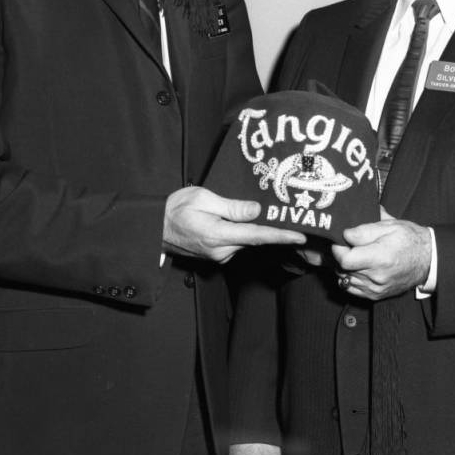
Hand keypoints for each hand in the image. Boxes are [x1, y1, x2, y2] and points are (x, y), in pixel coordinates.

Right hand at [163, 186, 305, 262]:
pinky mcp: (217, 256)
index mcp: (217, 235)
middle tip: (290, 213)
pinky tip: (245, 220)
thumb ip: (232, 207)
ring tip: (269, 212)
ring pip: (246, 241)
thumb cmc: (175, 208)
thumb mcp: (203, 198)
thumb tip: (256, 210)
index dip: (281, 236)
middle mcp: (221, 251)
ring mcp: (218, 256)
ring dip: (257, 229)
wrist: (154, 228)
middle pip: (255, 239)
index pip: (257, 236)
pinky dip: (245, 232)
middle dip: (273, 228)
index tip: (300, 235)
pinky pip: (237, 243)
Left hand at [331, 215, 430, 299]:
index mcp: (380, 258)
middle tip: (344, 245)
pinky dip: (349, 278)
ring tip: (351, 255)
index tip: (340, 241)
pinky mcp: (376, 295)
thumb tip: (345, 234)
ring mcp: (376, 288)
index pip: (345, 260)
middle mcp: (377, 277)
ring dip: (343, 268)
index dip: (338, 249)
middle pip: (343, 269)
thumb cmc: (409, 240)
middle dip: (339, 256)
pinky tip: (355, 268)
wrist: (427, 259)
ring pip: (345, 279)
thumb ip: (365, 230)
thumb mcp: (389, 226)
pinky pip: (352, 289)